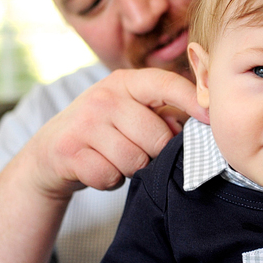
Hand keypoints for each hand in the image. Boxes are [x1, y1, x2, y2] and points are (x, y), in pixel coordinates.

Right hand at [23, 68, 208, 199]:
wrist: (50, 153)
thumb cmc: (105, 132)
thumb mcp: (132, 111)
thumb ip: (166, 112)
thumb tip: (201, 120)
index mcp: (125, 82)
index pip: (166, 84)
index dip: (193, 99)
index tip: (212, 116)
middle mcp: (103, 97)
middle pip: (157, 136)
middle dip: (156, 153)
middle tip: (140, 151)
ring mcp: (83, 123)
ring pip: (135, 160)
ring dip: (132, 169)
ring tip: (117, 159)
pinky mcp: (68, 151)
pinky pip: (110, 176)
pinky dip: (110, 181)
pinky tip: (101, 169)